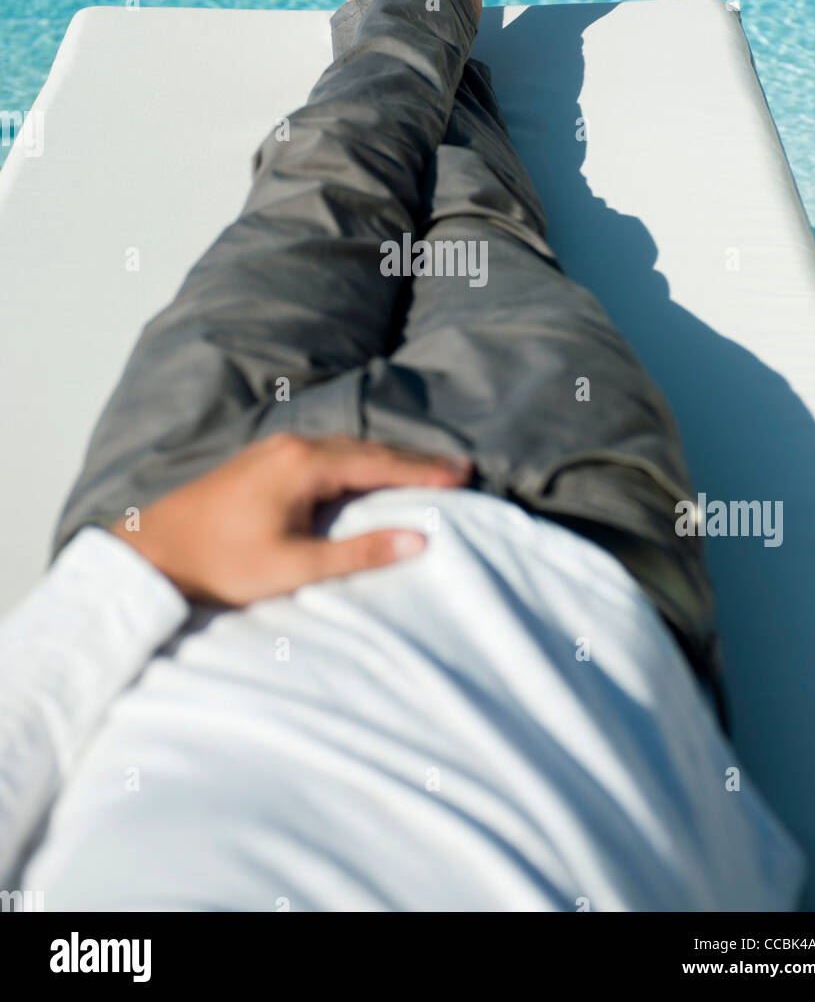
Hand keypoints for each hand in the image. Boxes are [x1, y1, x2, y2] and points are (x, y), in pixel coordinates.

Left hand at [109, 433, 471, 604]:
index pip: (379, 462)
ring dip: (384, 460)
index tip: (463, 474)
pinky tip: (365, 475)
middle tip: (456, 470)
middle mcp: (292, 446)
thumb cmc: (221, 564)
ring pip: (344, 449)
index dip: (423, 470)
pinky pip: (324, 454)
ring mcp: (274, 450)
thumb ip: (359, 553)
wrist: (153, 551)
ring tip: (422, 472)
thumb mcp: (294, 566)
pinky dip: (356, 462)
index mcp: (304, 464)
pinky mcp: (261, 462)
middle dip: (412, 460)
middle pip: (366, 448)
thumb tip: (419, 539)